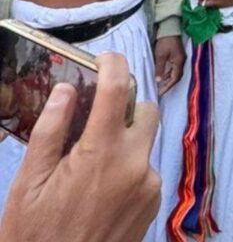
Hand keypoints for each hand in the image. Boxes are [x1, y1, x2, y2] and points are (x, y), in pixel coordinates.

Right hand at [0, 54, 159, 241]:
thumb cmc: (37, 233)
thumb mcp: (29, 182)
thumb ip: (51, 131)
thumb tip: (66, 90)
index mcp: (102, 154)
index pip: (118, 91)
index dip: (114, 66)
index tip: (106, 58)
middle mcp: (135, 165)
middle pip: (145, 113)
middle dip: (124, 109)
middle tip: (95, 120)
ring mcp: (150, 185)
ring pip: (144, 144)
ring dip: (122, 144)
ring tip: (87, 170)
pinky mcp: (154, 202)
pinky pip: (145, 171)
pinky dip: (127, 170)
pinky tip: (99, 190)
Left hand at [153, 36, 183, 95]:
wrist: (169, 29)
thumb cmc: (165, 41)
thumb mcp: (160, 55)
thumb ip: (160, 68)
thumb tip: (158, 81)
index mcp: (179, 62)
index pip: (175, 78)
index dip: (168, 86)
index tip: (160, 92)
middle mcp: (182, 61)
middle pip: (177, 76)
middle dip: (169, 84)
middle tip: (160, 91)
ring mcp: (180, 58)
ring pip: (175, 72)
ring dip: (168, 79)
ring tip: (160, 84)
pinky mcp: (177, 56)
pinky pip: (174, 68)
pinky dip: (168, 73)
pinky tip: (162, 75)